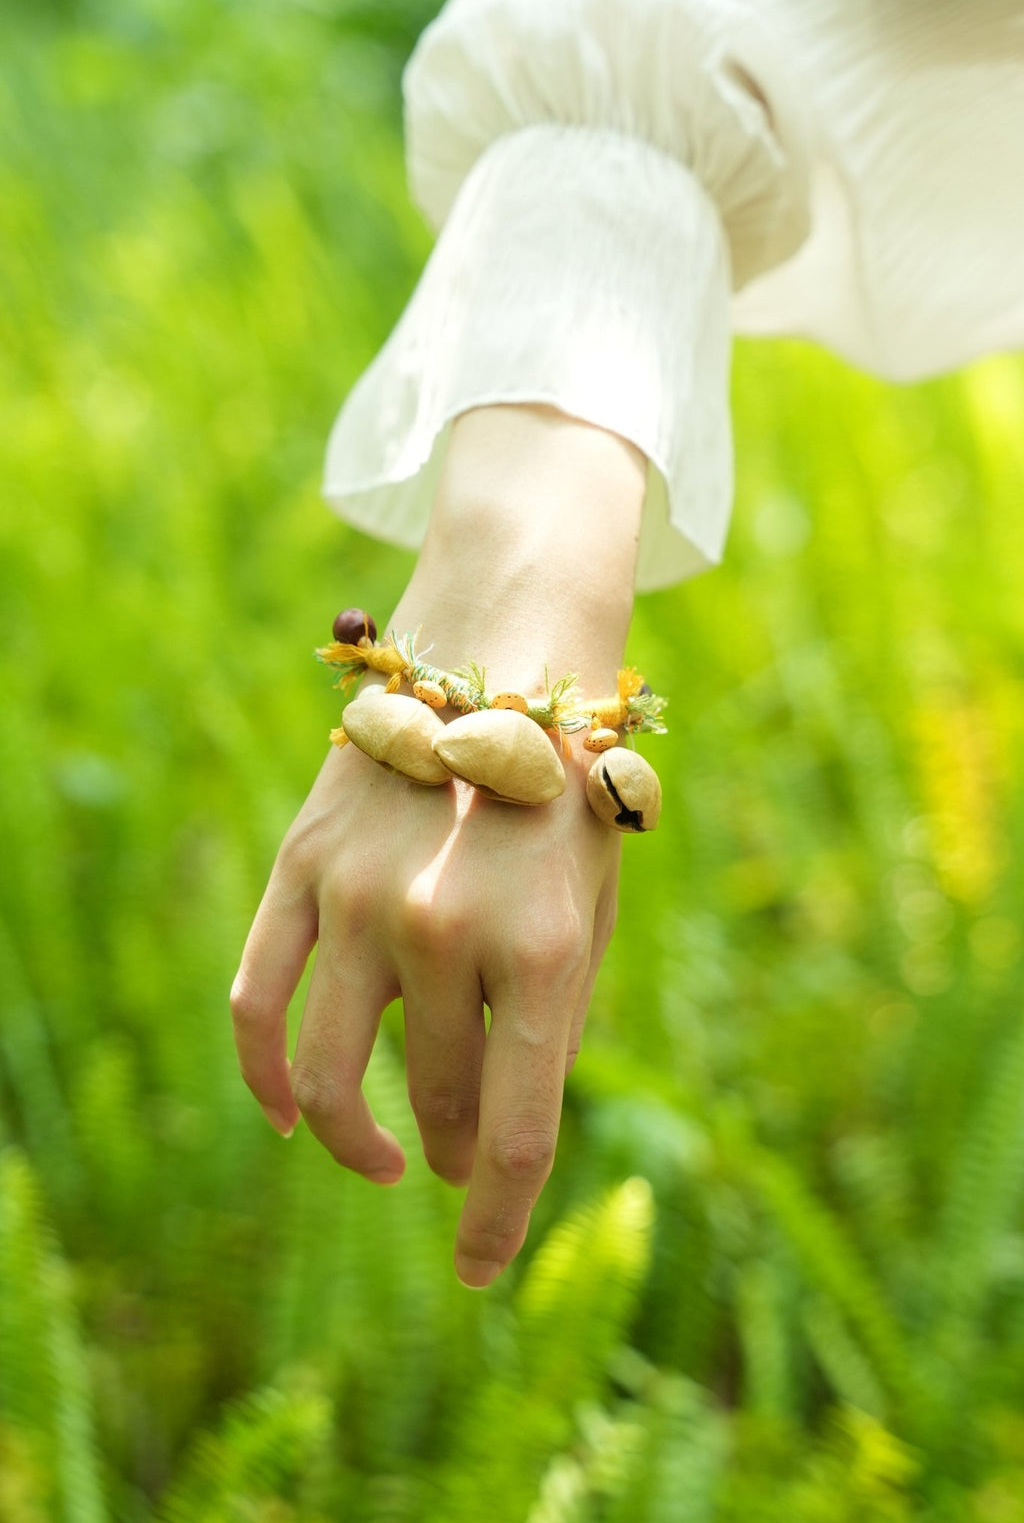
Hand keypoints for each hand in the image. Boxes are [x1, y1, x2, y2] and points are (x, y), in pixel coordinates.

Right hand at [231, 735, 619, 1286]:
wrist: (503, 657)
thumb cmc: (565, 800)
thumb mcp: (595, 905)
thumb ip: (552, 1021)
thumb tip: (483, 1141)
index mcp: (550, 945)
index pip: (516, 1133)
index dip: (497, 1222)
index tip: (477, 1270)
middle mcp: (450, 926)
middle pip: (440, 1098)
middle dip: (454, 1150)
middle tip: (457, 1157)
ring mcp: (364, 896)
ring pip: (332, 1072)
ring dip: (358, 1136)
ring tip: (385, 1156)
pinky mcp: (302, 868)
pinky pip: (256, 1002)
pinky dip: (265, 1074)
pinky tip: (288, 1112)